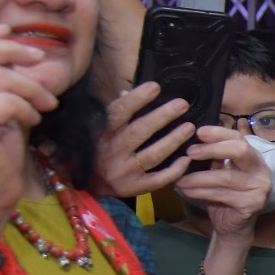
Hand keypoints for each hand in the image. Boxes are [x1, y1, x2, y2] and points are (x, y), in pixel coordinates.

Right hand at [96, 82, 193, 196]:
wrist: (85, 185)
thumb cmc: (94, 150)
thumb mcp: (97, 129)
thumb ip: (114, 112)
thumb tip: (127, 92)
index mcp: (101, 133)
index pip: (119, 113)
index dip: (137, 99)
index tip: (155, 87)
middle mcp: (112, 151)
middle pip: (140, 131)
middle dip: (163, 116)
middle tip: (182, 104)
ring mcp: (123, 171)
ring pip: (153, 155)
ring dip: (173, 140)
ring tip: (189, 128)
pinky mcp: (133, 187)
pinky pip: (158, 179)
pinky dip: (174, 170)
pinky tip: (187, 159)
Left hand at [171, 126, 270, 240]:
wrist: (232, 226)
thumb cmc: (224, 195)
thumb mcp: (219, 172)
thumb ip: (213, 158)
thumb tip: (191, 140)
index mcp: (253, 158)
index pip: (239, 138)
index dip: (219, 133)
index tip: (198, 132)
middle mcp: (261, 170)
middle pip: (239, 151)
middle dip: (212, 149)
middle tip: (189, 152)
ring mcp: (259, 187)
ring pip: (225, 176)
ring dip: (198, 177)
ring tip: (179, 178)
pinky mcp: (252, 203)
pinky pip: (221, 194)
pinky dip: (200, 192)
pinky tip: (185, 191)